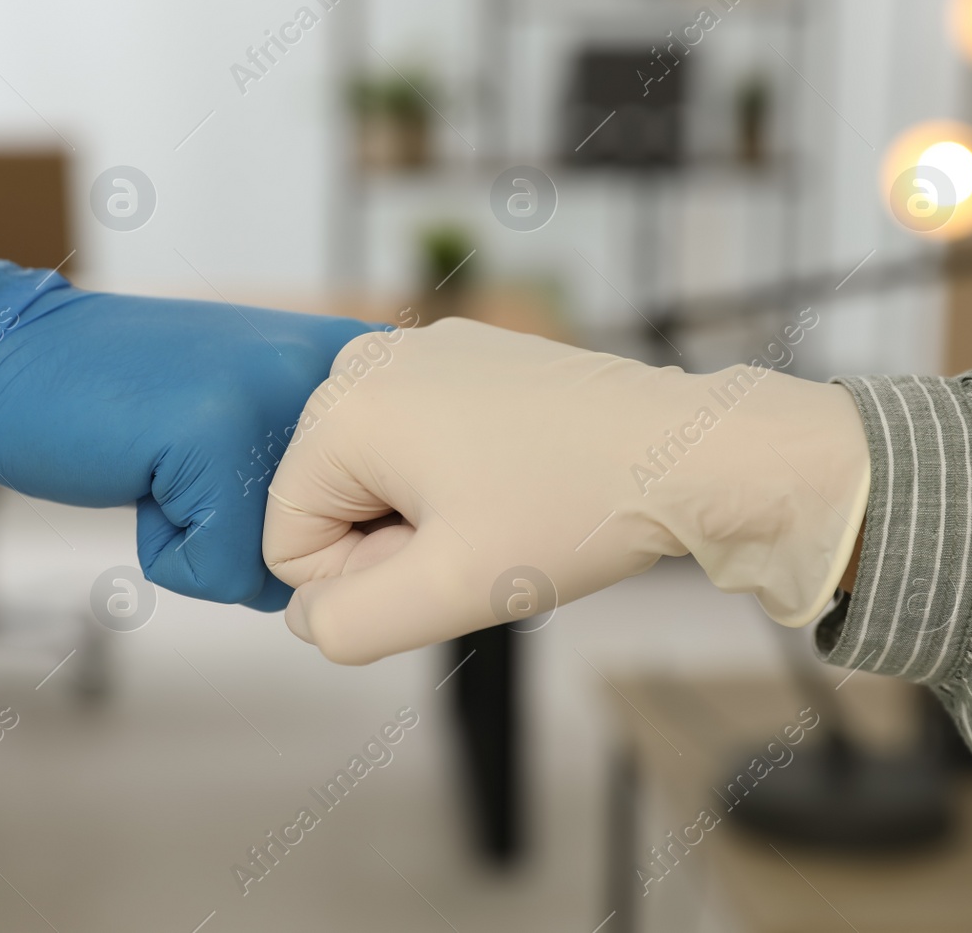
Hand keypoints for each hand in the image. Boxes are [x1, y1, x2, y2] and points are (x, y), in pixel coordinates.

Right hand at [0, 250, 372, 609]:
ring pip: (283, 568)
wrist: (16, 355)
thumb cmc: (134, 405)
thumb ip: (330, 482)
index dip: (305, 526)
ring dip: (212, 546)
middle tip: (194, 462)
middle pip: (339, 548)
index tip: (237, 462)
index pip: (388, 518)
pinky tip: (139, 471)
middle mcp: (338, 374)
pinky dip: (166, 550)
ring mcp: (279, 399)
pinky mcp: (216, 436)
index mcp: (362, 367)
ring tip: (169, 462)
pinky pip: (219, 572)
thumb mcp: (263, 422)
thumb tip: (358, 587)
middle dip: (255, 540)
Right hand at [262, 318, 868, 662]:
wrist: (685, 451)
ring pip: (370, 473)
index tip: (442, 560)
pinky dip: (449, 473)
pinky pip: (412, 438)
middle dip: (387, 541)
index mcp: (341, 409)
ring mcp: (415, 347)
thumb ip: (343, 624)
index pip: (287, 539)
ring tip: (497, 507)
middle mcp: (363, 360)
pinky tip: (512, 477)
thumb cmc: (569, 513)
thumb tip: (306, 613)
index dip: (361, 577)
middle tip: (476, 538)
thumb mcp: (445, 594)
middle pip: (325, 499)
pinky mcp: (460, 352)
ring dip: (419, 512)